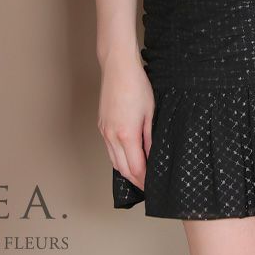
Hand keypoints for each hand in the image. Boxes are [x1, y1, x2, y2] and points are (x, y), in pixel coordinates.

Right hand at [97, 50, 153, 190]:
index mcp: (126, 135)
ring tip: (139, 175)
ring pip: (114, 161)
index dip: (145, 180)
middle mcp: (112, 136)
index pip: (136, 168)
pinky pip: (109, 149)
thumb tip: (152, 155)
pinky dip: (118, 158)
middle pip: (123, 170)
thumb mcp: (150, 112)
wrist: (118, 68)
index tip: (153, 186)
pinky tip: (127, 157)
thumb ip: (150, 137)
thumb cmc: (136, 86)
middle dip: (136, 180)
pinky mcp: (101, 125)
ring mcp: (104, 131)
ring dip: (126, 171)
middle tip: (147, 186)